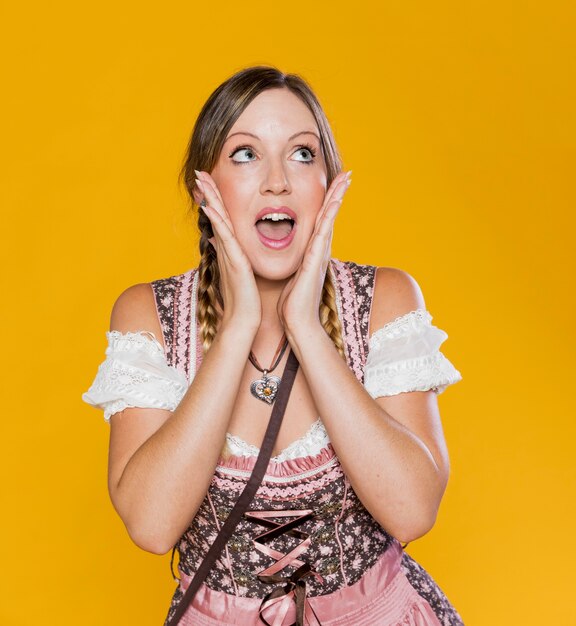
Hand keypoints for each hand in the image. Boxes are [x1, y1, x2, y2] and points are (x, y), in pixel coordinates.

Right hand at [195, 170, 261, 332]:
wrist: (245, 320)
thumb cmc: (245, 299)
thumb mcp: (237, 271)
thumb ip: (229, 254)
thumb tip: (217, 238)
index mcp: (230, 250)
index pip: (222, 218)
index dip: (214, 200)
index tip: (209, 181)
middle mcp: (226, 249)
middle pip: (216, 215)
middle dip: (208, 193)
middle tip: (199, 172)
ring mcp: (229, 254)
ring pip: (218, 221)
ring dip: (210, 200)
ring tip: (201, 181)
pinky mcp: (234, 262)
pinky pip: (225, 238)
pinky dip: (217, 221)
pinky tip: (210, 207)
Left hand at [277, 170, 351, 335]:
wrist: (297, 321)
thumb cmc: (292, 302)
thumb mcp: (292, 275)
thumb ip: (293, 263)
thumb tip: (285, 257)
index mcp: (313, 251)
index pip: (321, 220)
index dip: (328, 201)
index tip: (333, 182)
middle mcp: (320, 249)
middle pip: (330, 215)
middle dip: (338, 193)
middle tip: (347, 173)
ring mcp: (320, 253)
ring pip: (330, 219)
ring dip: (338, 198)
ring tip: (345, 178)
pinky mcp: (315, 259)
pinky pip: (323, 232)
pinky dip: (330, 215)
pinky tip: (334, 201)